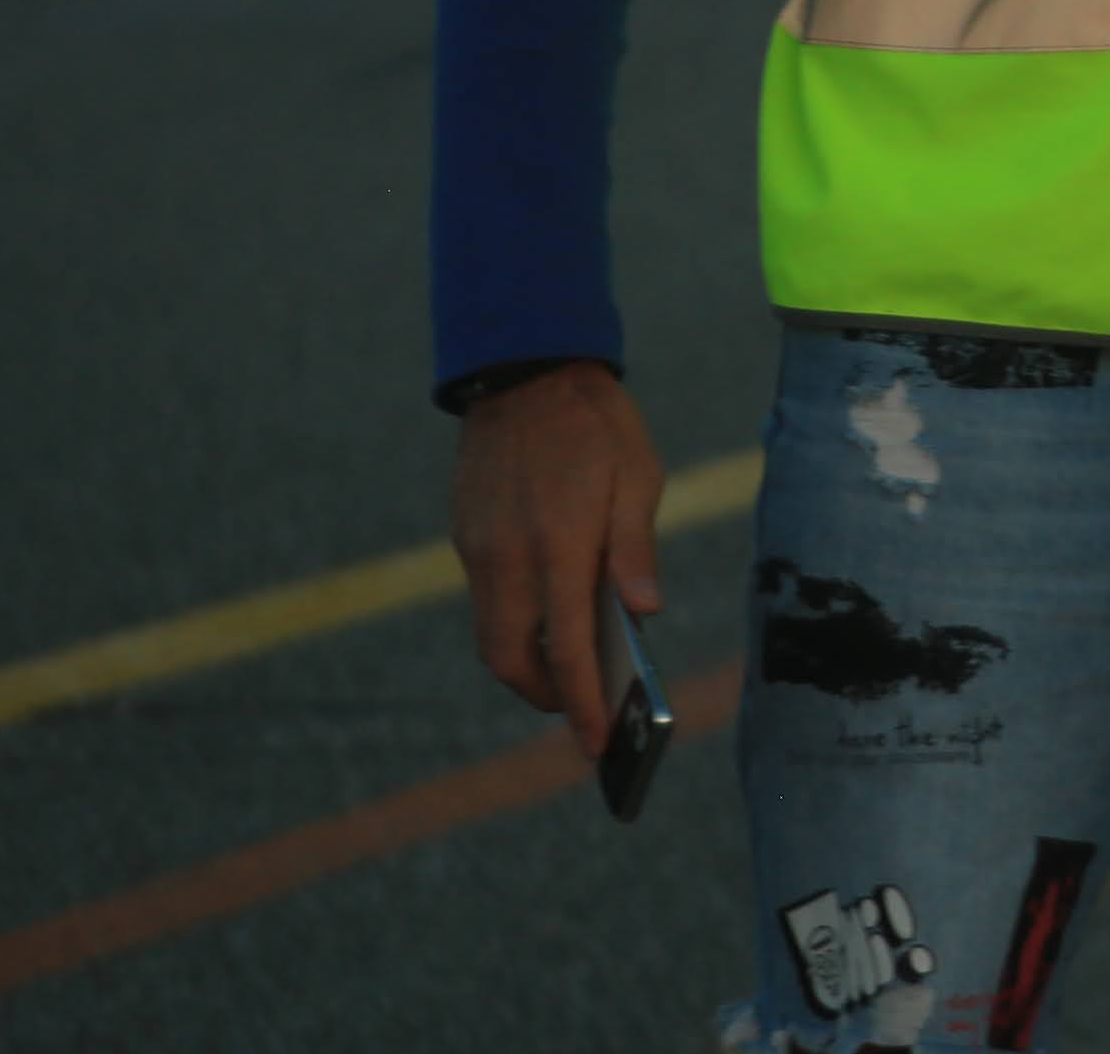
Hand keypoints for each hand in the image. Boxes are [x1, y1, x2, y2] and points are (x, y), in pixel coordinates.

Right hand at [451, 361, 663, 756]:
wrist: (524, 365)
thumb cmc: (596, 422)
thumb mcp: (638, 475)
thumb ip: (635, 549)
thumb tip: (644, 613)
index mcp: (560, 544)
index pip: (568, 647)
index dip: (582, 702)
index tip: (597, 743)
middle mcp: (509, 556)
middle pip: (510, 659)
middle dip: (544, 695)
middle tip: (582, 707)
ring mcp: (479, 548)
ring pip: (492, 634)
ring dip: (527, 660)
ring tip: (572, 665)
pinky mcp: (465, 535)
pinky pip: (486, 598)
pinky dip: (515, 620)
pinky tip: (550, 612)